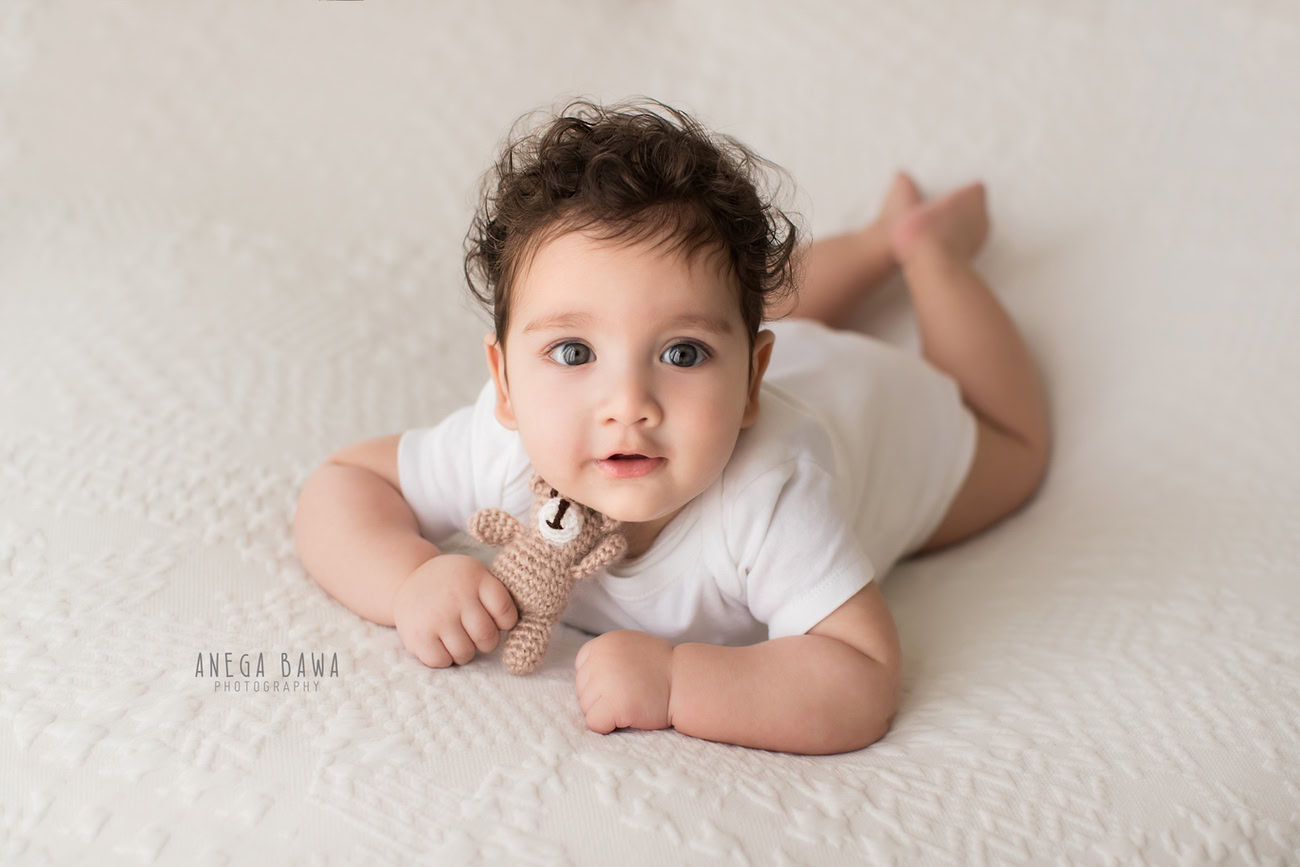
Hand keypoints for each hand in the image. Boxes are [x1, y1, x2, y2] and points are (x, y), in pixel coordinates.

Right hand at [393, 554, 517, 667]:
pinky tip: (440, 642)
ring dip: (465, 652)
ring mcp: (437, 616)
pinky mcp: (419, 636)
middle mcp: (457, 596)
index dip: (506, 622)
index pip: (505, 611)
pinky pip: (443, 662)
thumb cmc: (454, 584)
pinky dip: (444, 658)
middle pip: (487, 638)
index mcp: (476, 578)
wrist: (409, 579)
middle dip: (485, 641)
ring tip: (456, 637)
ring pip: (466, 654)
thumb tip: (524, 626)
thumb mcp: (476, 575)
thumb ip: (495, 596)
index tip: (497, 620)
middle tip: (475, 632)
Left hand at [574, 630, 673, 733]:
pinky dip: (608, 726)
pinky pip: (595, 723)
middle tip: (631, 693)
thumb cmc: (661, 668)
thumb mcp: (631, 646)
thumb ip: (608, 655)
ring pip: (587, 708)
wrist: (686, 683)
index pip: (582, 668)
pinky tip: (628, 716)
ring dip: (606, 711)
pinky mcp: (614, 705)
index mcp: (604, 642)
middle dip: (602, 697)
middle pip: (582, 690)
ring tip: (632, 703)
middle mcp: (601, 659)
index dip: (599, 680)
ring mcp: (606, 682)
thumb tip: (585, 674)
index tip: (621, 682)